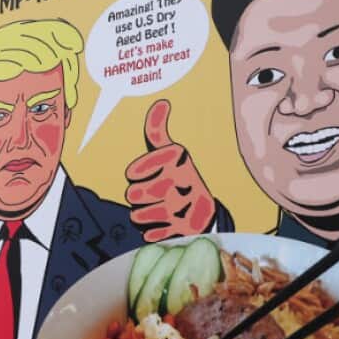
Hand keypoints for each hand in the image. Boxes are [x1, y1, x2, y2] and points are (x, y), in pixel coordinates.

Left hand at [125, 100, 216, 241]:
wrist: (206, 211)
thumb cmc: (179, 178)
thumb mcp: (171, 153)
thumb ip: (158, 131)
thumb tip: (161, 103)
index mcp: (177, 158)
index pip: (133, 171)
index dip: (136, 174)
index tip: (144, 174)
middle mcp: (182, 180)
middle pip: (133, 194)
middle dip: (137, 196)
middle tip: (150, 194)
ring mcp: (183, 206)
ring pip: (138, 215)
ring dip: (142, 215)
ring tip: (156, 209)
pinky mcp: (183, 231)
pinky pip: (150, 234)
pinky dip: (153, 232)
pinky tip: (164, 224)